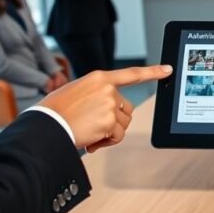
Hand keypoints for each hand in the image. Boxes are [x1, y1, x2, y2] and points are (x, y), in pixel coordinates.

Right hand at [38, 65, 172, 151]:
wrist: (45, 124)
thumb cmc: (55, 111)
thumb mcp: (76, 92)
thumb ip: (96, 95)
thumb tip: (110, 111)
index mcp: (99, 78)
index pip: (131, 74)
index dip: (152, 72)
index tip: (168, 70)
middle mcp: (107, 88)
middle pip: (126, 109)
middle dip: (114, 122)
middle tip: (94, 129)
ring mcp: (110, 104)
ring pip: (122, 124)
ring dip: (109, 134)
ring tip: (90, 134)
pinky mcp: (109, 120)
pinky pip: (117, 136)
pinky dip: (106, 142)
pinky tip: (91, 141)